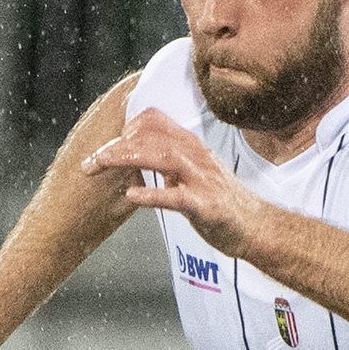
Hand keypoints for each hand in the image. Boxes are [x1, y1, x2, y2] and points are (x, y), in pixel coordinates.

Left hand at [81, 107, 265, 259]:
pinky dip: (151, 195)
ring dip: (125, 158)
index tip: (111, 147)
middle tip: (90, 162)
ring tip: (100, 165)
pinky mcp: (206, 206)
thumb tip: (137, 163)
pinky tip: (131, 197)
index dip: (126, 128)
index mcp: (191, 146)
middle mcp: (195, 156)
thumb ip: (168, 165)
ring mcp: (201, 180)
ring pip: (158, 156)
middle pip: (148, 136)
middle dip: (114, 146)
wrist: (259, 229)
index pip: (152, 120)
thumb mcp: (194, 174)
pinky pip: (176, 197)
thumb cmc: (224, 204)